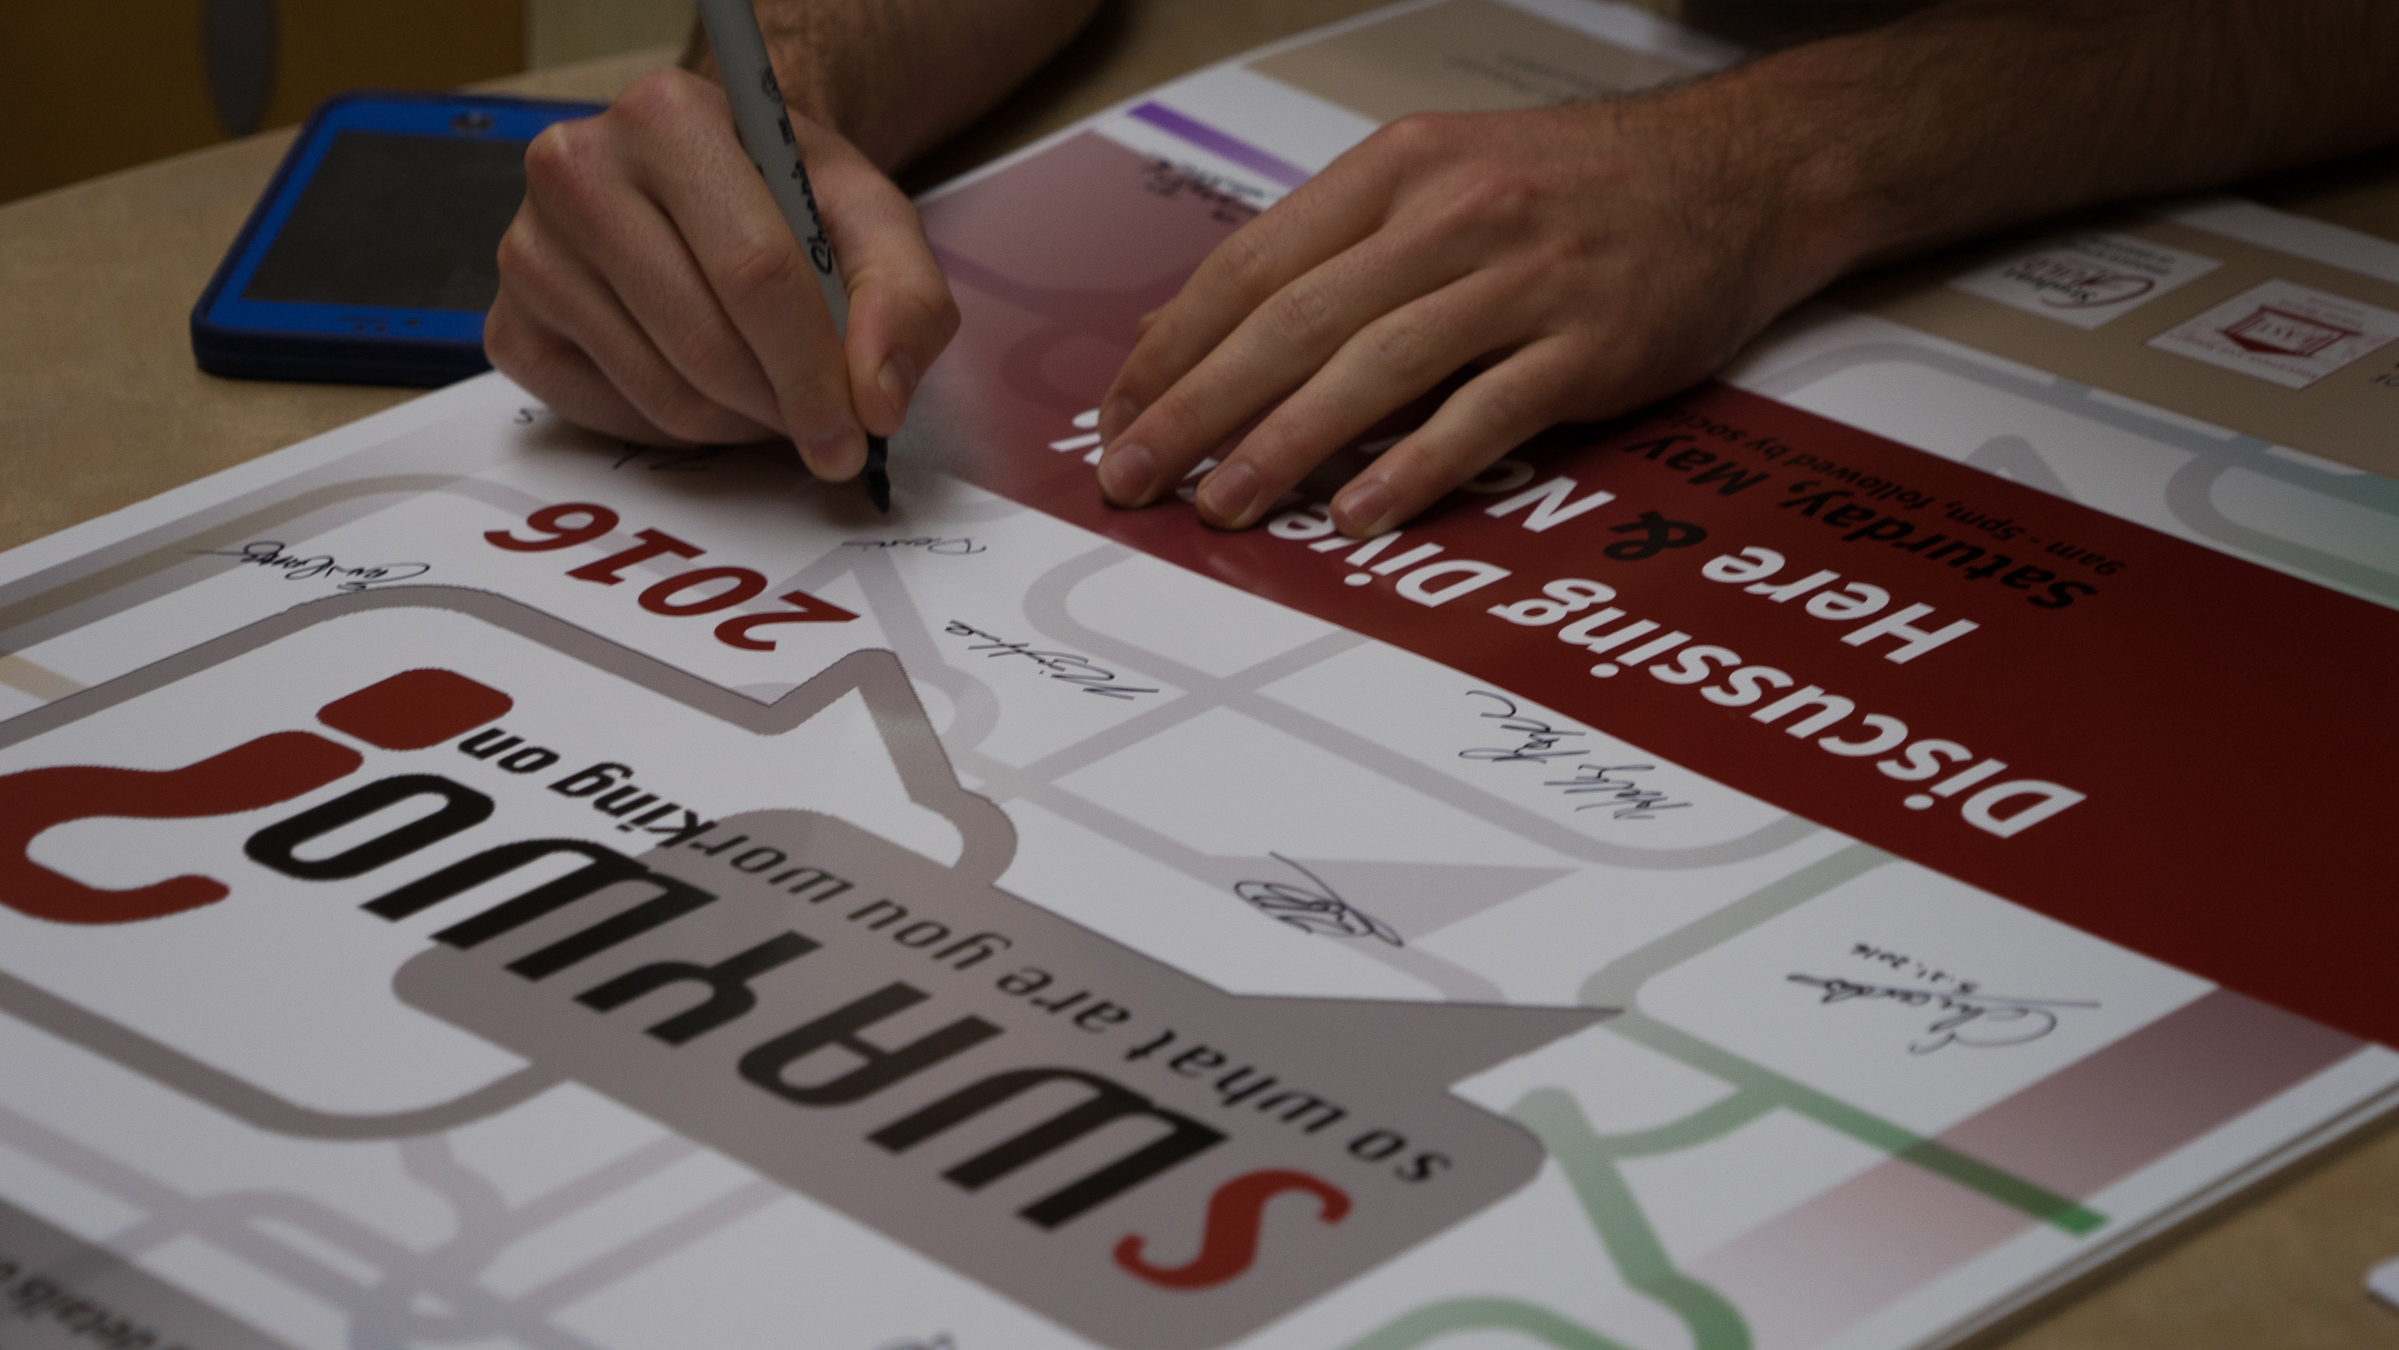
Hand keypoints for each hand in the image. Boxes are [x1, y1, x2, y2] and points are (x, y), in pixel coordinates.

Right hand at [487, 68, 958, 477]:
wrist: (716, 182)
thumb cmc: (789, 196)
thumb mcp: (872, 220)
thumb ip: (903, 300)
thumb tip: (878, 402)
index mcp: (667, 116)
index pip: (754, 272)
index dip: (814, 372)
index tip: (854, 435)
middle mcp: (574, 168)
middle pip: (703, 342)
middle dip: (780, 407)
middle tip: (825, 428)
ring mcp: (528, 250)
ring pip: (659, 392)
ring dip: (737, 423)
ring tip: (772, 396)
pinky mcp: (510, 325)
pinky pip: (609, 418)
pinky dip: (677, 431)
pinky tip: (708, 393)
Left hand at [1092, 94, 1847, 534]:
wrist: (1739, 173)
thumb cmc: (1575, 186)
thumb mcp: (1440, 180)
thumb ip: (1329, 251)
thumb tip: (1202, 335)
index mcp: (1399, 170)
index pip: (1254, 264)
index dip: (1175, 347)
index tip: (1120, 412)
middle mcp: (1452, 216)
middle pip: (1294, 322)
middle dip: (1198, 407)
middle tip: (1132, 474)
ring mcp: (1525, 281)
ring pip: (1375, 371)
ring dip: (1284, 447)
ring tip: (1221, 504)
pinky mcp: (1590, 347)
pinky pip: (1485, 417)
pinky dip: (1415, 468)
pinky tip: (1358, 514)